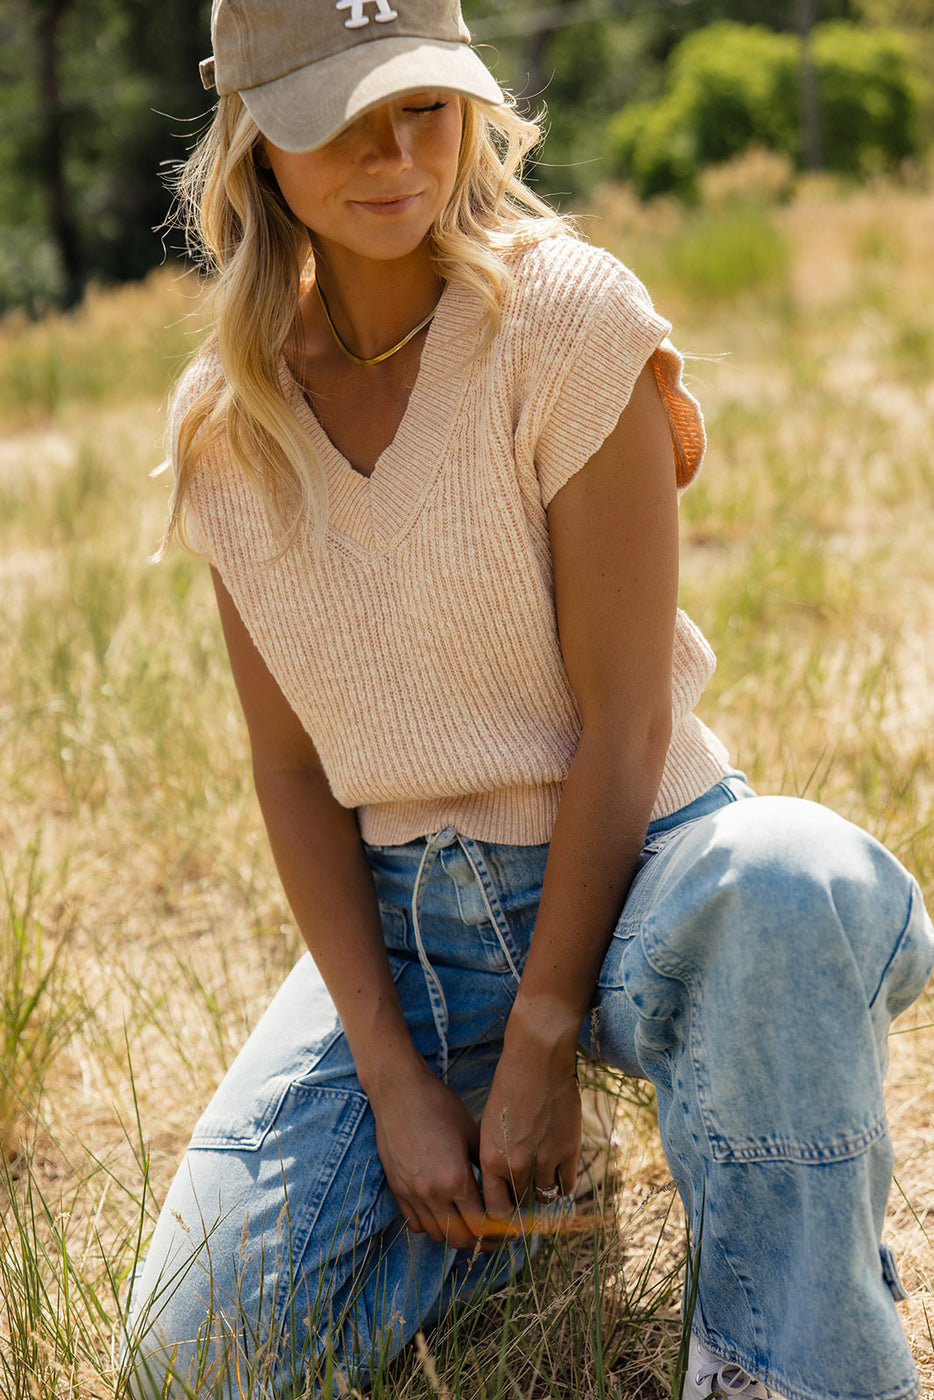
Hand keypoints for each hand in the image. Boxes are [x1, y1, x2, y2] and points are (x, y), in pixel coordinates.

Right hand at [369, 1059, 490, 1250]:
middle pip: (460, 1238)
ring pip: (437, 1235)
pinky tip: (445, 1216)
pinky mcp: (397, 1189)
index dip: (500, 1232)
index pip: (482, 1224)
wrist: (398, 1091)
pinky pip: (415, 1223)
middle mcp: (432, 1193)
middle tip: (496, 1237)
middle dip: (481, 1243)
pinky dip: (432, 1227)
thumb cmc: (440, 1105)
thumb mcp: (473, 1133)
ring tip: (472, 1229)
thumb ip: (487, 1167)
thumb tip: (503, 1189)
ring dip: (457, 1237)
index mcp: (455, 1179)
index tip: (512, 1232)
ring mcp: (411, 1194)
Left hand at [478, 1027, 580, 1221]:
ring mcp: (545, 1160)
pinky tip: (557, 1173)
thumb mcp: (490, 1126)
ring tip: (540, 1178)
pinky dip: (561, 1184)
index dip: (500, 1213)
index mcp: (491, 1159)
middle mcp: (517, 1165)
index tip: (505, 1209)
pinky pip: (565, 1186)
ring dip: (542, 1192)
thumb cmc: (508, 1087)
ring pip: (544, 1197)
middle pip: (521, 1203)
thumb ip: (495, 1158)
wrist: (537, 1061)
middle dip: (521, 1200)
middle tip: (523, 1190)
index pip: (495, 1210)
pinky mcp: (568, 1151)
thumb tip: (500, 1185)